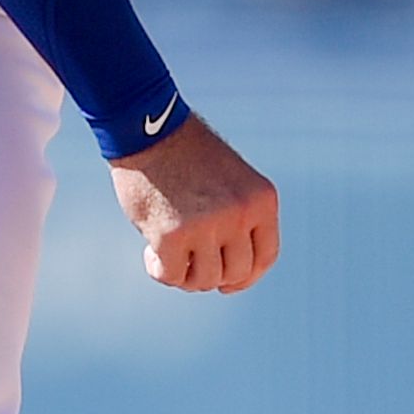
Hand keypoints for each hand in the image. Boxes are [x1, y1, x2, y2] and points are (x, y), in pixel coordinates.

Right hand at [108, 112, 279, 294]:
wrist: (147, 130)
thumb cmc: (184, 156)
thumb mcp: (230, 183)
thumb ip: (238, 220)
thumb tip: (228, 275)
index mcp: (261, 200)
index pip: (266, 257)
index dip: (247, 278)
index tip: (227, 283)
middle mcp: (241, 214)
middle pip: (236, 273)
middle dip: (211, 277)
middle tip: (189, 264)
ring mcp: (208, 225)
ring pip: (205, 279)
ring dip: (185, 276)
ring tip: (167, 256)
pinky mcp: (172, 235)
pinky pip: (172, 275)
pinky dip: (160, 271)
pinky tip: (149, 254)